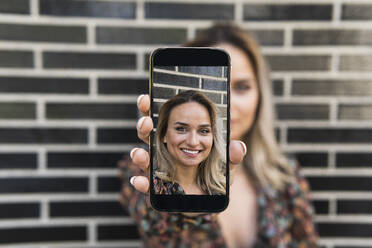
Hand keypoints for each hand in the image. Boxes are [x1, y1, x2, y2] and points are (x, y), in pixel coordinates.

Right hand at [125, 94, 245, 193]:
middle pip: (147, 135)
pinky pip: (147, 184)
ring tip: (140, 154)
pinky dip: (141, 182)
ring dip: (139, 155)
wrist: (208, 202)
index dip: (152, 108)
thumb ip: (232, 157)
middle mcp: (163, 151)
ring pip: (143, 158)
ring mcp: (158, 169)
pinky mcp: (157, 188)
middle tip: (146, 122)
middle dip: (143, 125)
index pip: (162, 119)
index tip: (148, 97)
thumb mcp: (226, 166)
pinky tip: (140, 180)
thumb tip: (238, 145)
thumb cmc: (213, 177)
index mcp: (176, 138)